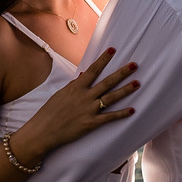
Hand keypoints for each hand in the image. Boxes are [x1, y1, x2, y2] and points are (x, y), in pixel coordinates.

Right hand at [20, 48, 140, 156]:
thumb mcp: (61, 94)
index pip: (93, 70)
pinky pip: (109, 117)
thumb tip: (84, 75)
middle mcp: (85, 96)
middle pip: (107, 82)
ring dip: (126, 90)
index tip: (113, 50)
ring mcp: (89, 110)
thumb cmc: (50, 112)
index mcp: (76, 87)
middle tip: (134, 65)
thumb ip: (74, 85)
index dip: (103, 59)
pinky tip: (132, 110)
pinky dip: (121, 114)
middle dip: (121, 73)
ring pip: (111, 98)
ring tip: (138, 83)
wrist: (43, 131)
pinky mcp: (91, 123)